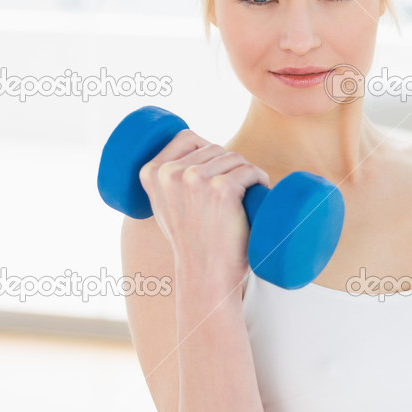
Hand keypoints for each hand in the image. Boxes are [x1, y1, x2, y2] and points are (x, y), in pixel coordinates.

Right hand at [138, 129, 271, 289]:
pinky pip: (250, 170)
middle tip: (231, 195)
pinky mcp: (221, 189)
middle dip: (229, 166)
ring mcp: (195, 179)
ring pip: (234, 157)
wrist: (205, 274)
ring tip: (243, 198)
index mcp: (151, 172)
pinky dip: (259, 179)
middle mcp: (170, 173)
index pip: (187, 137)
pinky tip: (258, 194)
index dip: (206, 152)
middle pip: (215, 148)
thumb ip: (166, 179)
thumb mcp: (165, 205)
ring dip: (246, 173)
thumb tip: (185, 151)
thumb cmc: (191, 240)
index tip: (213, 176)